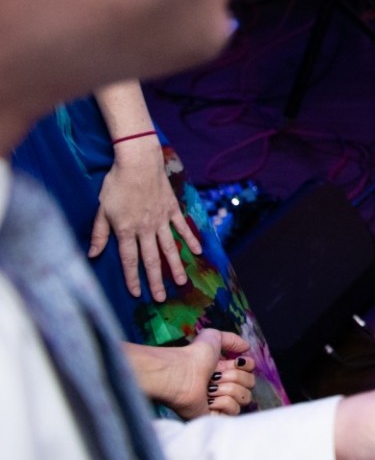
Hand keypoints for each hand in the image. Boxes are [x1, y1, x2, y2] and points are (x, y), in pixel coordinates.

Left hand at [90, 136, 200, 298]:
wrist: (139, 161)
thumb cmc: (116, 183)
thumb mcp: (102, 209)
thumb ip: (99, 233)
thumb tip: (93, 254)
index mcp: (126, 230)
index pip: (129, 260)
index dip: (133, 278)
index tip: (137, 294)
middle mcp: (146, 229)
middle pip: (152, 259)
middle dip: (157, 281)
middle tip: (163, 298)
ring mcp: (162, 220)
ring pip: (169, 247)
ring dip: (176, 266)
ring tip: (182, 282)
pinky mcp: (172, 209)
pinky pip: (182, 227)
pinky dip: (190, 240)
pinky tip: (197, 252)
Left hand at [125, 329, 251, 419]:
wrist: (179, 375)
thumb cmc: (193, 357)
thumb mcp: (213, 337)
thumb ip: (232, 339)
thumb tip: (247, 347)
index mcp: (224, 370)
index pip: (250, 370)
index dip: (246, 365)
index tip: (235, 362)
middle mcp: (223, 385)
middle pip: (250, 383)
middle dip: (235, 377)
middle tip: (215, 376)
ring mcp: (220, 401)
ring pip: (244, 397)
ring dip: (228, 390)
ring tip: (210, 389)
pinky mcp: (215, 416)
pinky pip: (234, 411)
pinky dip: (224, 403)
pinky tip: (209, 400)